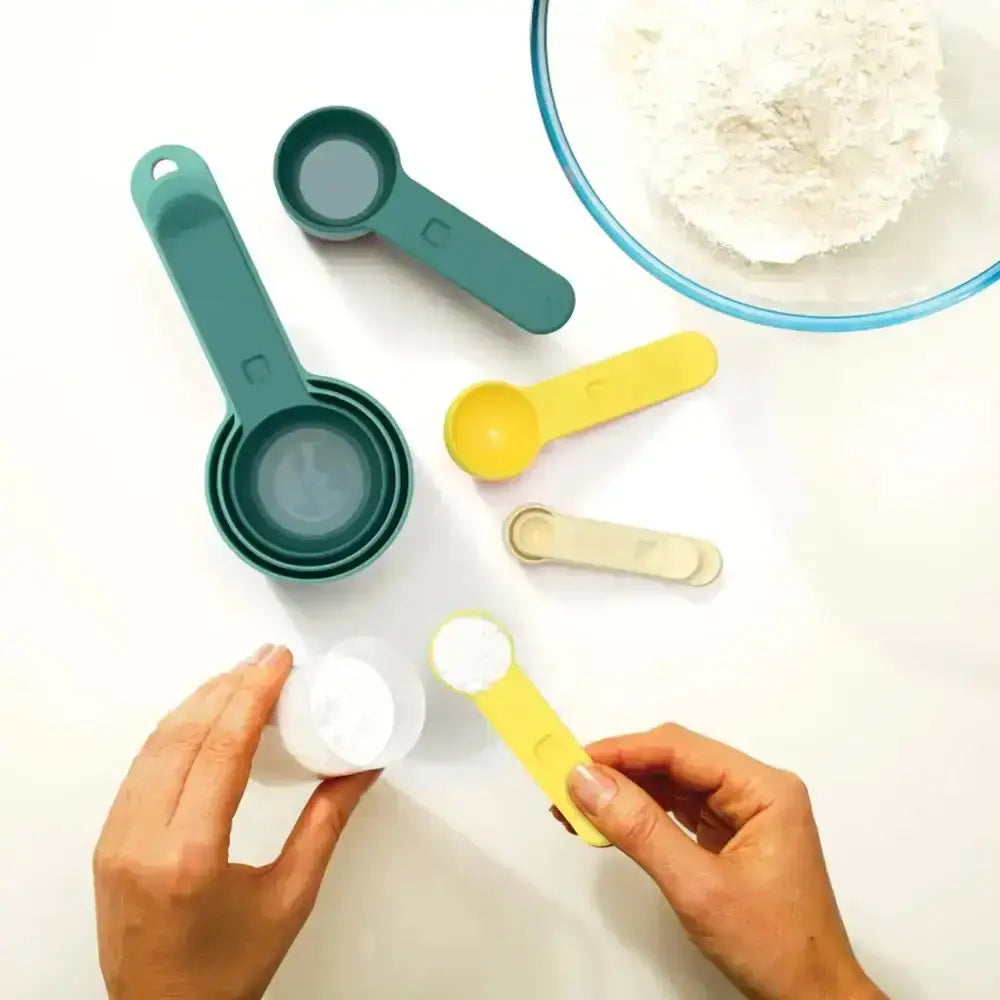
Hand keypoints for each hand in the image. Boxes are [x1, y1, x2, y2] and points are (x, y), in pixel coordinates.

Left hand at [93, 644, 378, 999]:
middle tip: (267, 658)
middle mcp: (142, 840)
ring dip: (199, 700)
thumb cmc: (227, 971)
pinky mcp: (109, 840)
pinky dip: (174, 729)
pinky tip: (201, 714)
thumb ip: (326, 825)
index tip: (278, 661)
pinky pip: (141, 766)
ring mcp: (116, 838)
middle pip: (185, 735)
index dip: (253, 694)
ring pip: (156, 744)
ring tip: (239, 674)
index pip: (222, 749)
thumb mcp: (290, 898)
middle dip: (229, 685)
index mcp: (190, 856)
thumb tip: (361, 768)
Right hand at [561, 724, 885, 999]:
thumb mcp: (698, 887)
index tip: (572, 761)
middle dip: (618, 771)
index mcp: (764, 789)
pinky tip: (606, 821)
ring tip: (575, 804)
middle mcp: (755, 790)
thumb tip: (586, 781)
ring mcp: (743, 812)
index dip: (622, 751)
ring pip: (671, 783)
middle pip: (673, 761)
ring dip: (623, 792)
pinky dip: (639, 814)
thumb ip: (640, 829)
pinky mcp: (729, 835)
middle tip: (565, 784)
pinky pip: (676, 810)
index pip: (680, 749)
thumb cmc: (774, 947)